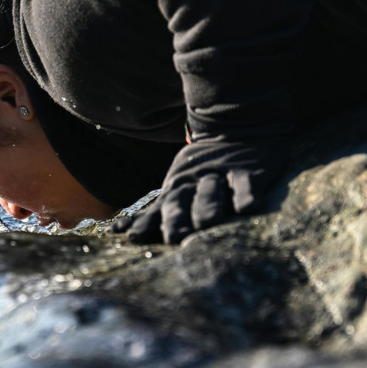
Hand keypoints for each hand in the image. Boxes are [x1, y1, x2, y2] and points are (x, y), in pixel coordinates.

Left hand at [112, 134, 289, 244]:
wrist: (235, 128)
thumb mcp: (176, 186)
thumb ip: (154, 213)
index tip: (134, 238)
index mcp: (177, 188)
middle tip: (172, 237)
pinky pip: (246, 184)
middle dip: (175, 218)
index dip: (147, 223)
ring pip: (212, 192)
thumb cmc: (201, 171)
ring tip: (206, 223)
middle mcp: (195, 183)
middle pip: (183, 200)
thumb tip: (117, 233)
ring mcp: (221, 175)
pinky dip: (246, 194)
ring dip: (208, 207)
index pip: (159, 208)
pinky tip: (248, 207)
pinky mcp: (249, 172)